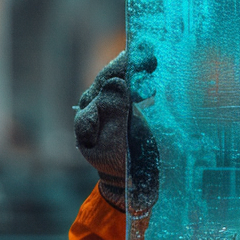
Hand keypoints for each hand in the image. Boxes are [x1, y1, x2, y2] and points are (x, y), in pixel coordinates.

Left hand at [73, 48, 158, 211]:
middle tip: (151, 53)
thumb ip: (114, 114)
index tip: (144, 58)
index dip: (124, 69)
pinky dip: (137, 77)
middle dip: (129, 64)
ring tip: (152, 59)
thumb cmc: (125, 169)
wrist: (131, 187)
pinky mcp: (118, 111)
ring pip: (117, 80)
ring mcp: (104, 110)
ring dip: (134, 67)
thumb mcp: (118, 146)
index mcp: (87, 118)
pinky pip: (125, 88)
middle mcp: (91, 110)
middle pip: (109, 78)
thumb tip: (115, 82)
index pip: (105, 85)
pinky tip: (149, 72)